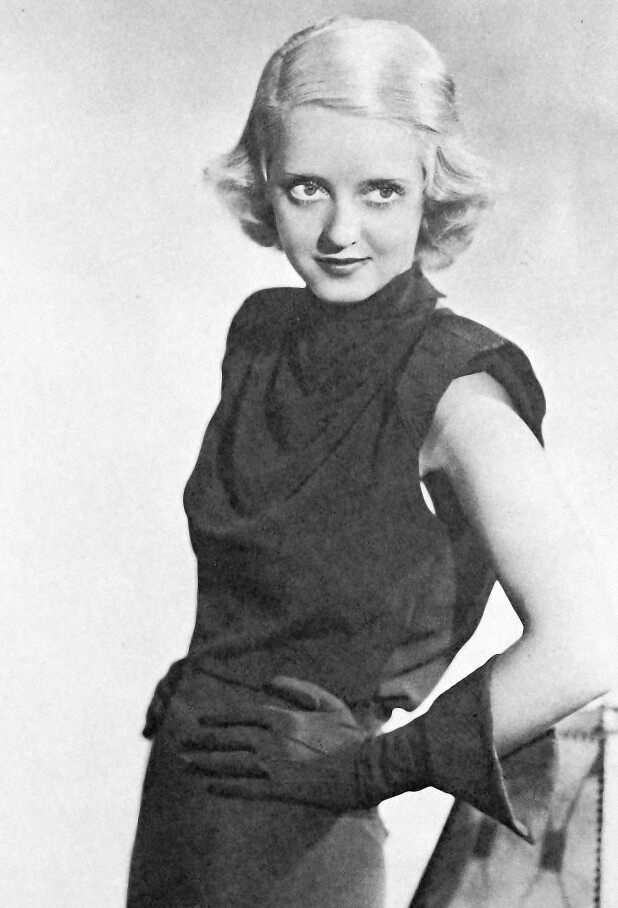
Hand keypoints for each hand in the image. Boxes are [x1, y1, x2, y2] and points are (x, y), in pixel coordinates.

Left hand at [179, 676, 373, 810]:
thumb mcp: (328, 702)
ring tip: (185, 765)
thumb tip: (268, 682)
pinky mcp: (281, 790)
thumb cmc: (351, 735)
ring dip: (204, 764)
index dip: (218, 720)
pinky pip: (245, 788)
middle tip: (180, 746)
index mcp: (283, 717)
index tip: (199, 723)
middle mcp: (273, 739)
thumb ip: (297, 688)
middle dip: (201, 743)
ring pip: (230, 764)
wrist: (368, 768)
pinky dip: (224, 787)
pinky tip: (209, 786)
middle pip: (228, 740)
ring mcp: (275, 765)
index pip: (240, 715)